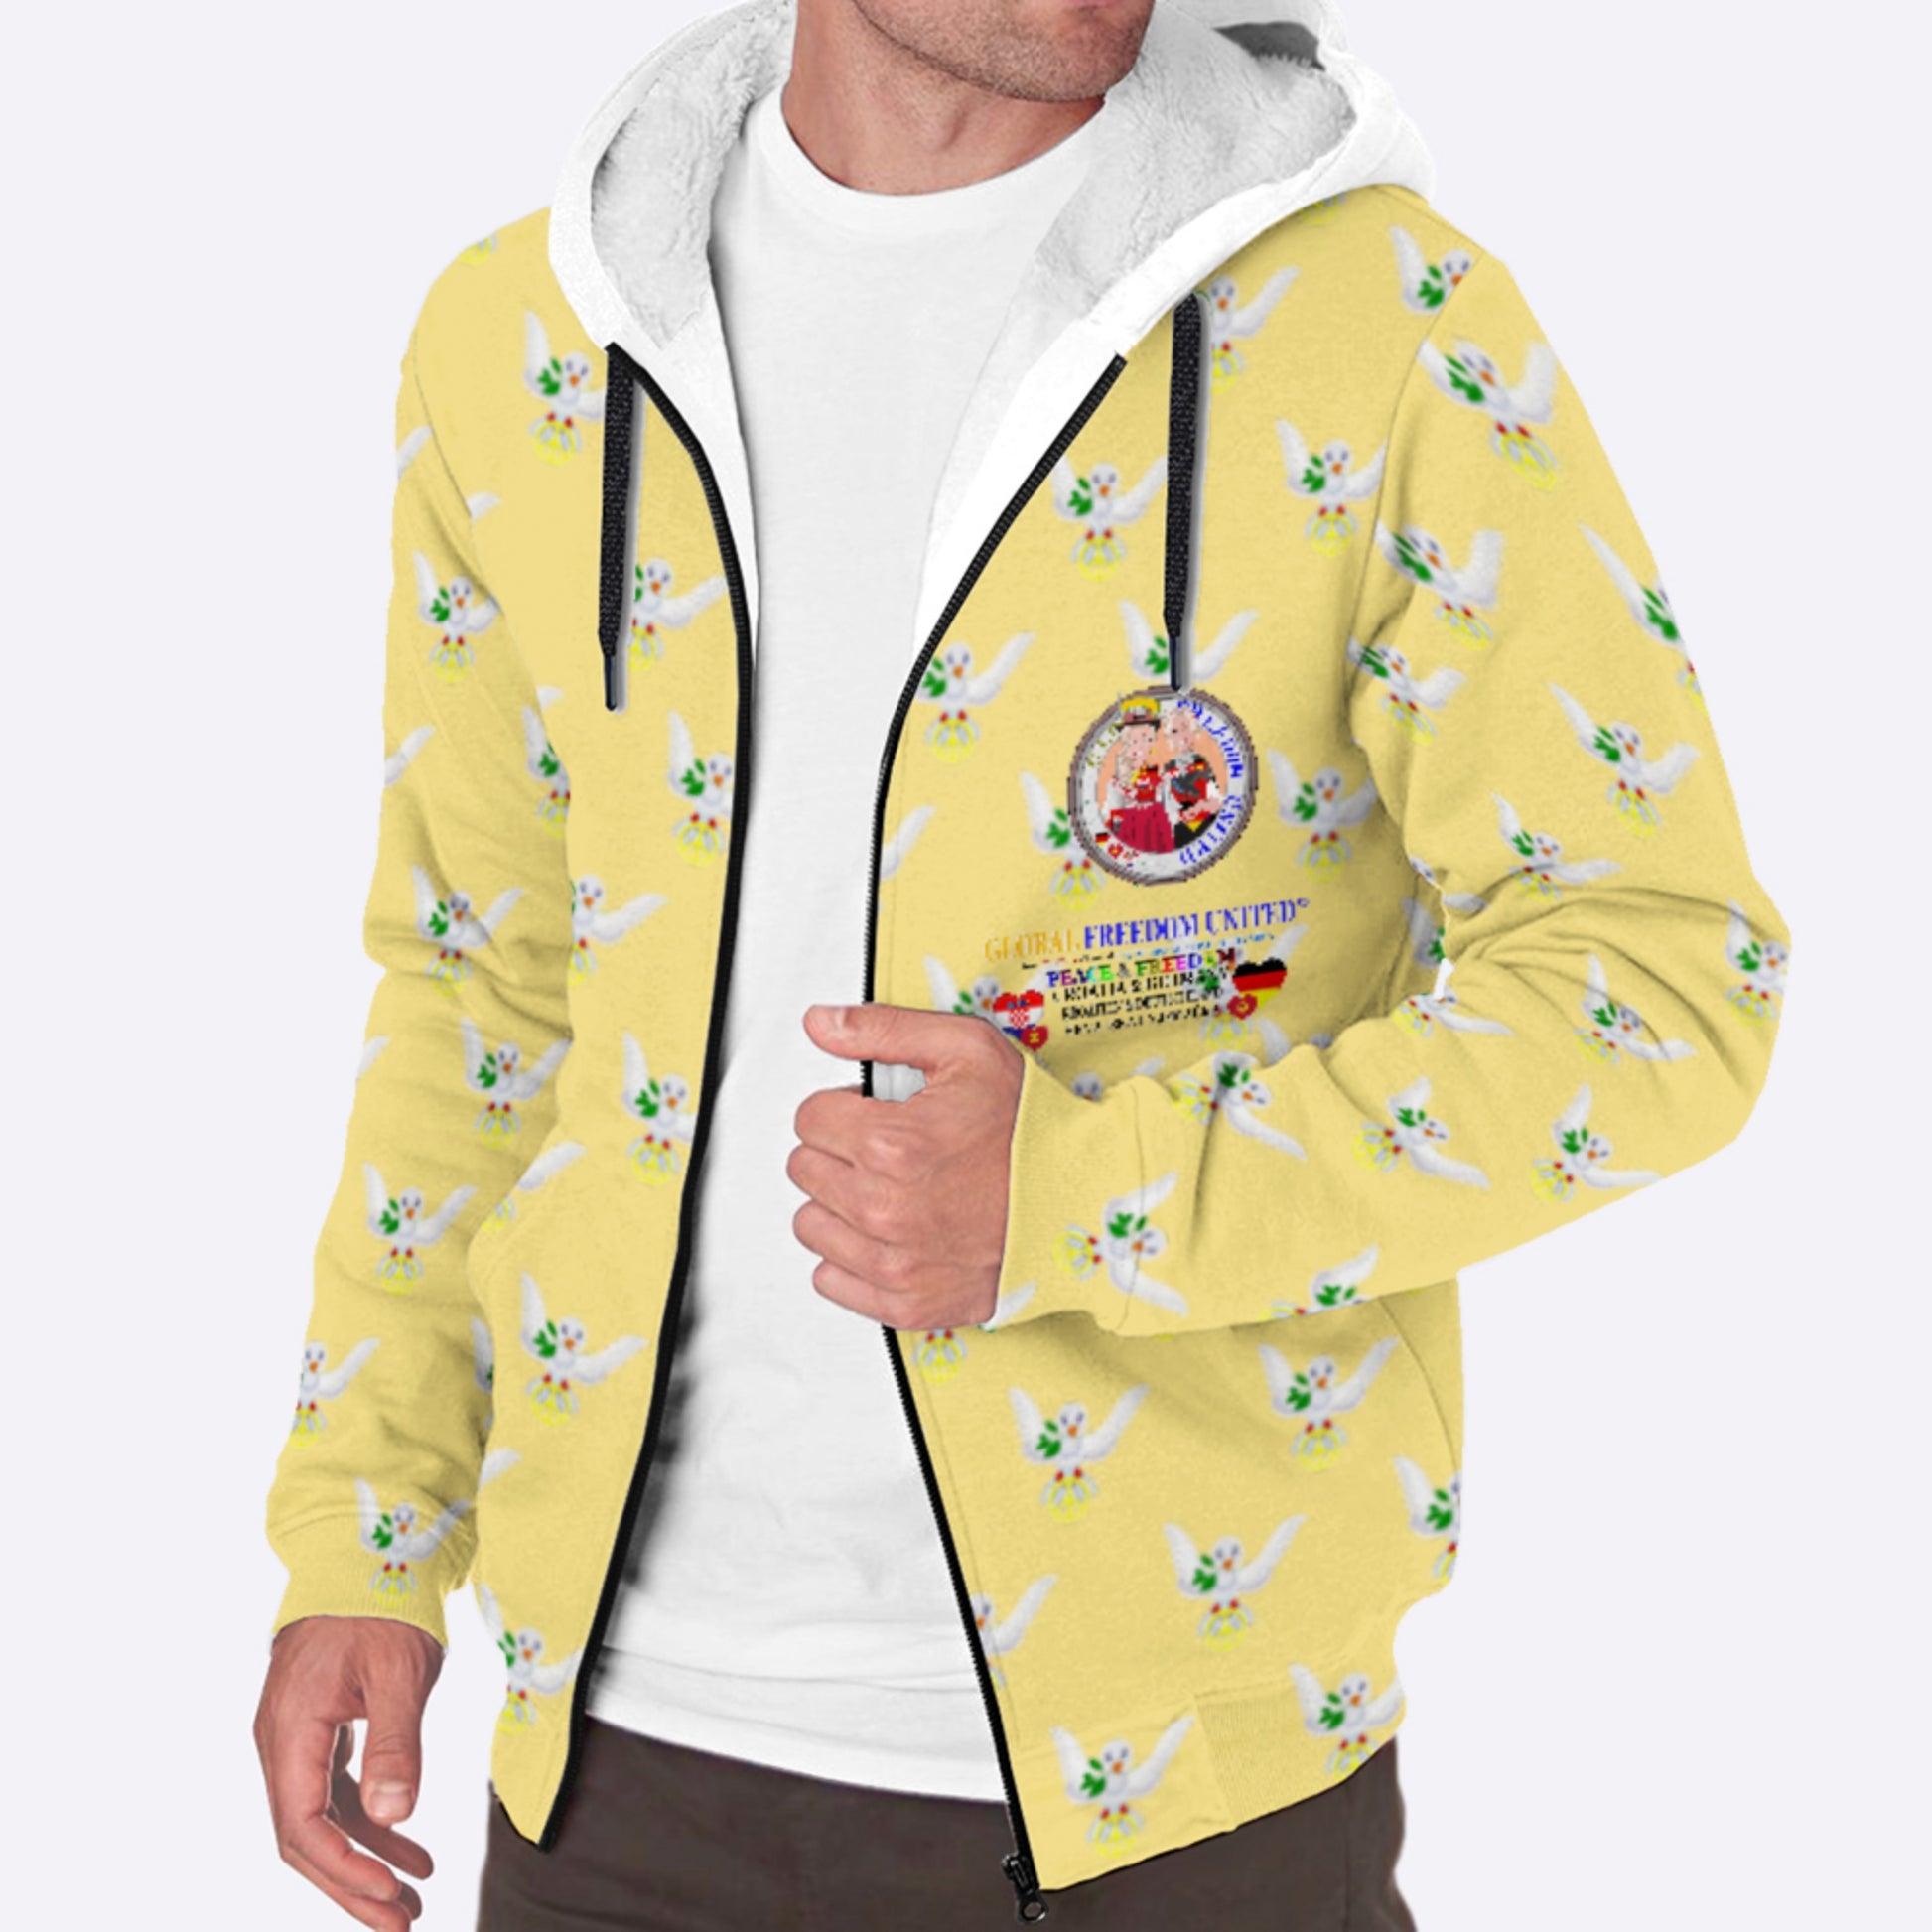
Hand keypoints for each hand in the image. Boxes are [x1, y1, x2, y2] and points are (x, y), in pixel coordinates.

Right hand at [254, 1615, 442, 1929]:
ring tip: (413, 1897)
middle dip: (351, 1885)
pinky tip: (407, 1848)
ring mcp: (297, 1736)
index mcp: (290, 1730)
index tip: (389, 1895)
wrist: (364, 1549)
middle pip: (306, 1837)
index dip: (344, 1869)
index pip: (303, 1826)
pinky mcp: (319, 1728)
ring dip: (364, 1861)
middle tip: (401, 1922)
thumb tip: (393, 1815)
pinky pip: (336, 1792)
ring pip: (321, 1819)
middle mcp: (282, 1741)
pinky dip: (370, 1822)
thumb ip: (395, 1743)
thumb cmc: (380, 1601)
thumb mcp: (399, 1670)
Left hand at [789, 1002, 1023, 1329]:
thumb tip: (819, 1022)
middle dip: (841, 1151)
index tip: (877, 1114)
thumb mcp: (966, 1049)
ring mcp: (892, 1262)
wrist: (1084, 1200)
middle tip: (891, 1149)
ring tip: (891, 1190)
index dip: (844, 1107)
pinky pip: (831, 1280)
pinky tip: (889, 1234)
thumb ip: (882, 1029)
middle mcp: (883, 1207)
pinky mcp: (905, 1303)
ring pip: (812, 1224)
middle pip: (806, 1169)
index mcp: (890, 1142)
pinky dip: (851, 1257)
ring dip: (840, 1204)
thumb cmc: (1033, 1131)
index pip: (810, 1117)